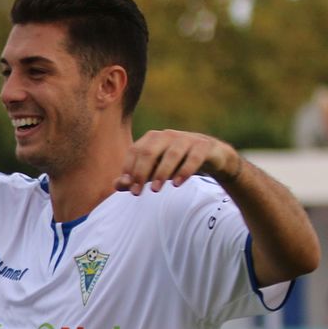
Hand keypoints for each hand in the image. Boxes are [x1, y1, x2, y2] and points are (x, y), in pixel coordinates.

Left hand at [117, 130, 240, 193]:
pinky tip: (177, 184)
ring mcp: (187, 139)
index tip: (128, 188)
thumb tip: (116, 185)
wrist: (211, 156)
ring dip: (162, 173)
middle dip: (141, 172)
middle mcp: (168, 135)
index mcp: (153, 139)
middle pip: (149, 151)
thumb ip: (136, 177)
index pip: (135, 151)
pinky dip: (185, 171)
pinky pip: (194, 157)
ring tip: (156, 190)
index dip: (129, 169)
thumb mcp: (155, 170)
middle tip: (137, 193)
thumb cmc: (177, 163)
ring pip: (172, 154)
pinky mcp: (204, 146)